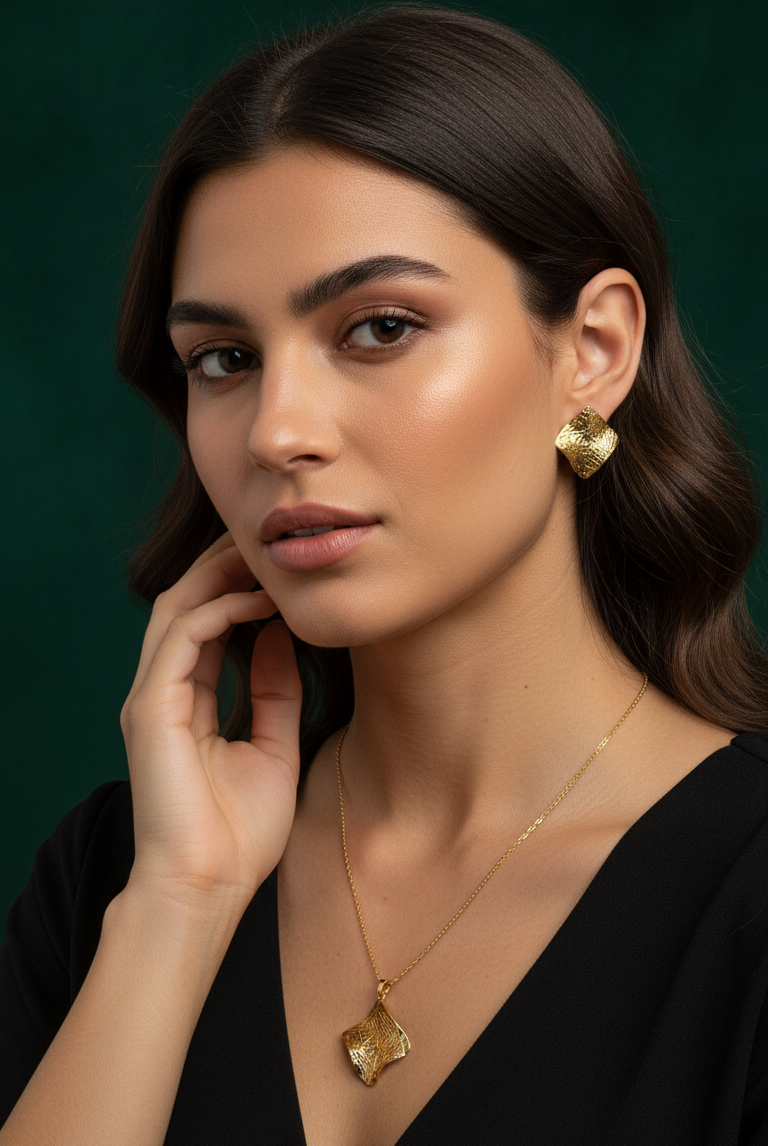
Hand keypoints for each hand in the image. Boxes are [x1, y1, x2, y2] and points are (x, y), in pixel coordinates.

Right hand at [119, 531, 301, 908]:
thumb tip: (280, 637)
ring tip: (265, 556)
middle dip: (225, 567)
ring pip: (177, 609)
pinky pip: (181, 639)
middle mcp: (163, 692)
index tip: (282, 570)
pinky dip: (219, 610)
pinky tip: (260, 602)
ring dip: (220, 575)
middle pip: (186, 605)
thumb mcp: (274, 746)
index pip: (206, 626)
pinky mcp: (151, 709)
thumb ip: (275, 691)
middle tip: (270, 544)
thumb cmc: (239, 833)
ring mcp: (152, 698)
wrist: (208, 888)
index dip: (239, 588)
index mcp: (186, 702)